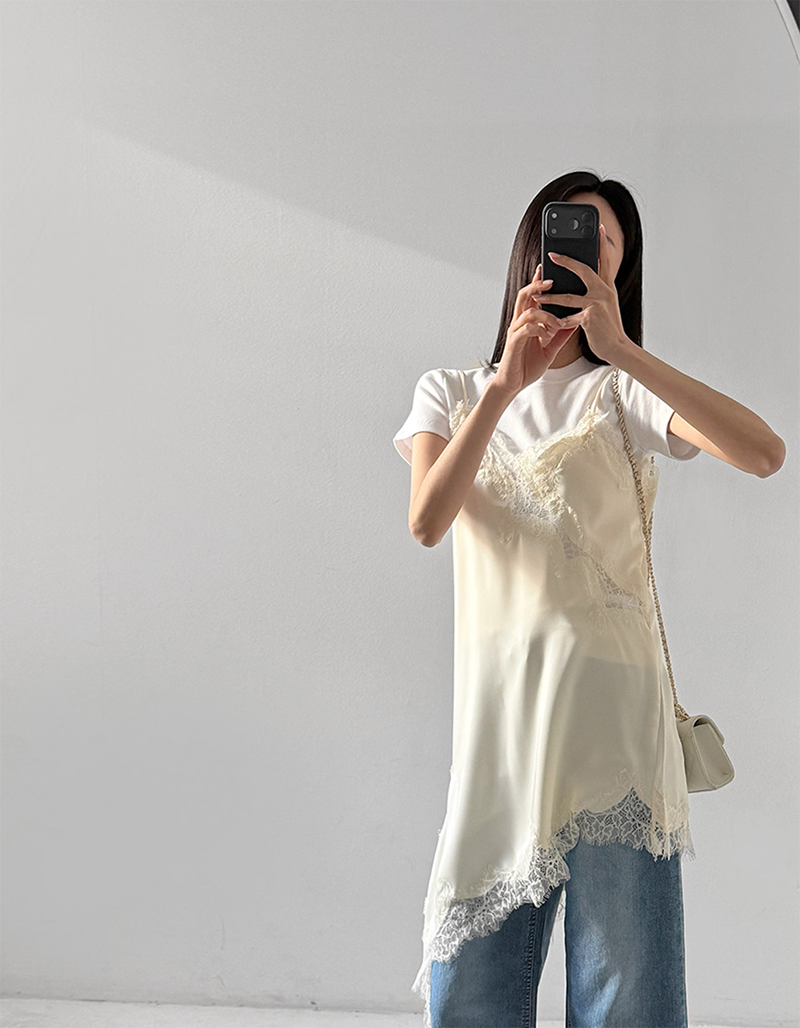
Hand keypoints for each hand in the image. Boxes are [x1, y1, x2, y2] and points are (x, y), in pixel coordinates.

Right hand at [492, 263, 576, 396]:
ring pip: (527, 311)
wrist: (513, 384)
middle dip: (537, 286)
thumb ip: (561, 333)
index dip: (538, 281)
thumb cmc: (528, 364)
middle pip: (525, 295)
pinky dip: (538, 330)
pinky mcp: (514, 343)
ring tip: (557, 323)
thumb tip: (576, 321)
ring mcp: (515, 332)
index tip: (546, 268)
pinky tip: (546, 336)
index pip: (532, 296)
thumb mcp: (550, 347)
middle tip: (551, 280)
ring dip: (545, 314)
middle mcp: (519, 323)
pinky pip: (525, 329)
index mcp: (527, 321)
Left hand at [539, 223, 629, 363]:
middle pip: (584, 270)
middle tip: (552, 255)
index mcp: (607, 287)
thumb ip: (597, 290)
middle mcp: (604, 291)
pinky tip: (551, 324)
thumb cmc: (608, 327)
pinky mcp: (590, 317)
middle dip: (567, 262)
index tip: (601, 228)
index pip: (605, 261)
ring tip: (537, 294)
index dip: (603, 244)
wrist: (616, 347)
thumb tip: (587, 277)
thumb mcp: (606, 304)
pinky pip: (569, 317)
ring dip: (550, 296)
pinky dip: (559, 321)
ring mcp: (597, 304)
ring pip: (568, 296)